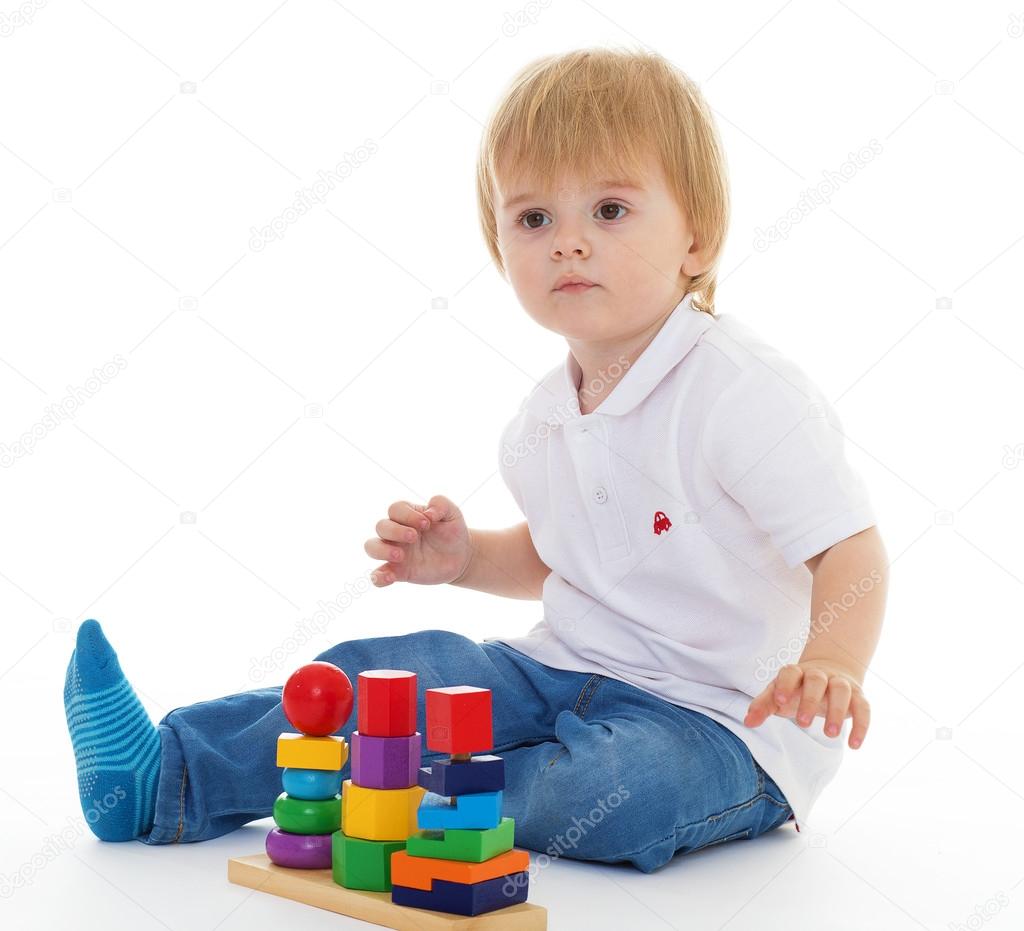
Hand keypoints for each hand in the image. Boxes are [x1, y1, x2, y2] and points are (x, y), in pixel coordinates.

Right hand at [365, 495, 472, 586]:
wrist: (460, 557)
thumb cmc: (452, 532)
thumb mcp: (452, 513)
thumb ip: (441, 504)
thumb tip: (429, 512)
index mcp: (407, 515)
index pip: (395, 509)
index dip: (408, 515)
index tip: (427, 524)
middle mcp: (396, 532)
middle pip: (381, 526)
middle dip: (395, 531)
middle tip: (414, 537)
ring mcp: (394, 552)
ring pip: (372, 547)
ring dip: (381, 550)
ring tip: (400, 555)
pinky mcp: (398, 572)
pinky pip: (378, 575)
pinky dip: (378, 577)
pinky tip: (389, 578)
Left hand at [743, 660, 869, 749]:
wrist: (830, 672)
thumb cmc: (797, 689)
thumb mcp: (780, 695)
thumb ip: (763, 706)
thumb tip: (748, 722)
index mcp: (797, 673)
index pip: (790, 672)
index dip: (785, 685)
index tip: (780, 702)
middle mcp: (819, 674)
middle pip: (816, 680)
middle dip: (809, 700)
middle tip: (802, 724)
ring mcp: (840, 683)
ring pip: (842, 691)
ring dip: (837, 711)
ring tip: (830, 734)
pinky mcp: (858, 696)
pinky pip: (864, 707)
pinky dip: (861, 725)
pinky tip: (855, 744)